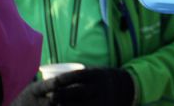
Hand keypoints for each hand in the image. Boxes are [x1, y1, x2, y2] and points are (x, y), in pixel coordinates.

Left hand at [11, 68, 134, 105]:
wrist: (123, 87)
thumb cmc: (100, 79)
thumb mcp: (94, 71)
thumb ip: (79, 74)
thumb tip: (53, 73)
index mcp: (96, 75)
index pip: (78, 76)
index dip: (65, 79)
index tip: (53, 82)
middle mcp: (98, 87)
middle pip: (78, 92)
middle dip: (63, 95)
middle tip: (50, 97)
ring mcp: (101, 100)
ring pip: (81, 105)